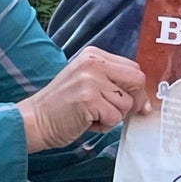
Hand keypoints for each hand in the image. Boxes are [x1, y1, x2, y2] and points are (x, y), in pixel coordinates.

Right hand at [17, 46, 148, 152]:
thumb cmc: (63, 106)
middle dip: (133, 102)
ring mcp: (91, 80)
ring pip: (127, 103)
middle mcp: (94, 63)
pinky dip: (104, 126)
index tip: (133, 103)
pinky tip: (86, 121)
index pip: (133, 68)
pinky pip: (114, 117)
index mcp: (94, 55)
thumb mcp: (87, 82)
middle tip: (115, 113)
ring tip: (92, 115)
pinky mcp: (88, 99)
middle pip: (137, 80)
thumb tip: (145, 102)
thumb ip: (113, 83)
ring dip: (114, 117)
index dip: (137, 89)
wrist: (35, 120)